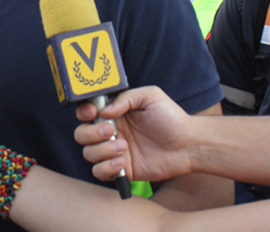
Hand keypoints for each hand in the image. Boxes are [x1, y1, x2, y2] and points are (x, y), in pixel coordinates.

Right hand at [74, 86, 194, 182]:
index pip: (86, 113)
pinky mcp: (122, 170)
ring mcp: (114, 151)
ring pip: (88, 154)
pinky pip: (99, 172)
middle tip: (112, 131)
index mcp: (114, 113)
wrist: (189, 145)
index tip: (93, 112)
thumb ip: (125, 98)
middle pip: (81, 134)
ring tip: (125, 148)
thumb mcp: (150, 96)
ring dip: (102, 151)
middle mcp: (111, 132)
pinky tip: (123, 161)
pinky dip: (106, 167)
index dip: (84, 112)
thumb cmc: (171, 118)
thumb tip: (105, 111)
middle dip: (91, 133)